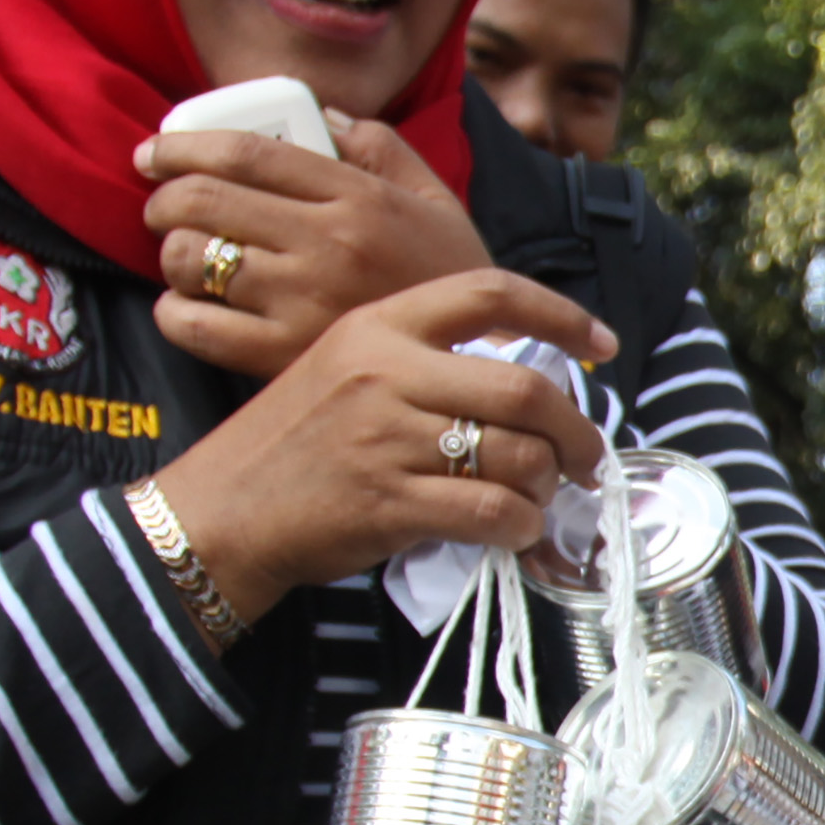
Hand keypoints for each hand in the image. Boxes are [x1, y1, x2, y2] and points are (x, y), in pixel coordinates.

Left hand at [143, 115, 501, 380]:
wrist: (482, 369)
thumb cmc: (452, 283)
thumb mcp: (437, 204)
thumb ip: (383, 149)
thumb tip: (324, 114)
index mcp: (358, 198)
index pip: (247, 153)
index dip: (183, 146)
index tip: (154, 153)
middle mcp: (326, 243)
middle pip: (203, 200)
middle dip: (164, 200)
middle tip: (164, 209)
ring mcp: (302, 301)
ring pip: (191, 259)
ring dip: (174, 255)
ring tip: (191, 261)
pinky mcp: (282, 355)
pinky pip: (193, 323)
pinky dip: (175, 312)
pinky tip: (190, 308)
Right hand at [149, 270, 613, 623]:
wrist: (221, 508)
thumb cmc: (294, 442)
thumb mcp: (344, 367)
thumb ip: (423, 360)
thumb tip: (524, 385)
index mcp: (379, 325)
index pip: (490, 293)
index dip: (561, 316)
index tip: (603, 346)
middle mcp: (385, 371)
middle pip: (523, 389)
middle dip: (576, 432)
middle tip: (586, 459)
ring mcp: (386, 437)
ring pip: (516, 454)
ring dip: (545, 486)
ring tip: (536, 499)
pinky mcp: (389, 501)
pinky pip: (491, 510)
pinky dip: (520, 526)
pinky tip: (512, 531)